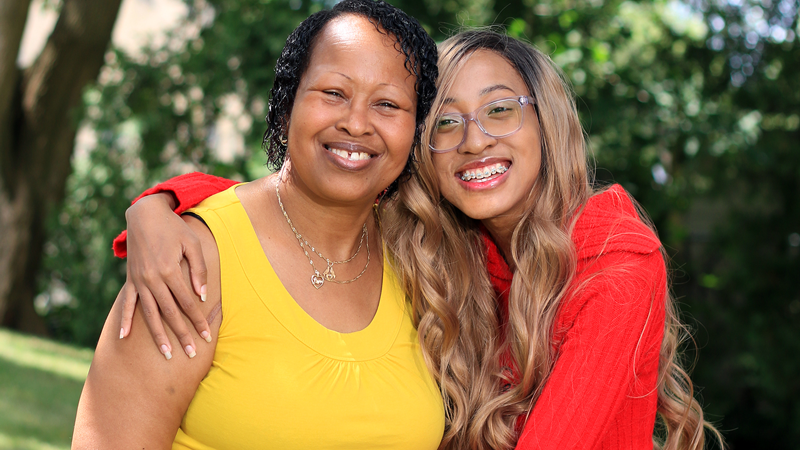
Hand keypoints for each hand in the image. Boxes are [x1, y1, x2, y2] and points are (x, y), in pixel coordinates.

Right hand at [119, 192, 210, 359]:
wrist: (144, 214)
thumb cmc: (174, 228)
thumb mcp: (192, 243)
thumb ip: (199, 270)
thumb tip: (202, 297)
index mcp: (170, 271)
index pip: (187, 303)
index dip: (198, 321)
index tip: (206, 337)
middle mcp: (152, 279)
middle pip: (170, 313)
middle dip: (182, 335)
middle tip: (191, 354)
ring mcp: (139, 281)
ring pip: (150, 314)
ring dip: (158, 335)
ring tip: (167, 354)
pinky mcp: (130, 279)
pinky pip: (128, 303)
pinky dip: (125, 320)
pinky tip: (124, 337)